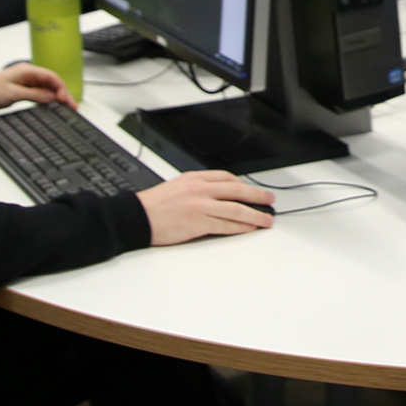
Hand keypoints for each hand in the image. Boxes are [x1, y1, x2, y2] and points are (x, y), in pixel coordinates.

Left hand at [0, 63, 74, 109]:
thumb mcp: (13, 94)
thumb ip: (34, 94)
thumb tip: (52, 97)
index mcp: (27, 71)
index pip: (51, 77)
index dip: (61, 88)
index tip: (66, 99)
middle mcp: (30, 74)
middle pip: (52, 82)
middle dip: (63, 93)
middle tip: (72, 106)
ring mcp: (28, 81)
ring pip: (48, 88)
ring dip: (57, 97)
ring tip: (66, 107)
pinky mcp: (26, 88)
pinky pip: (42, 92)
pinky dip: (49, 99)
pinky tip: (54, 105)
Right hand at [136, 171, 274, 244]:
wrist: (136, 217)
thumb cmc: (153, 205)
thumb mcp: (177, 185)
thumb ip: (198, 187)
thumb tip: (216, 194)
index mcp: (195, 178)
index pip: (227, 177)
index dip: (243, 184)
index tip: (251, 190)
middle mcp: (200, 189)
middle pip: (237, 190)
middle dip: (257, 196)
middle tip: (269, 201)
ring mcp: (201, 206)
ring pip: (236, 209)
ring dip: (255, 215)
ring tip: (266, 219)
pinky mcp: (199, 223)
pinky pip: (226, 225)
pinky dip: (240, 227)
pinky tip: (249, 229)